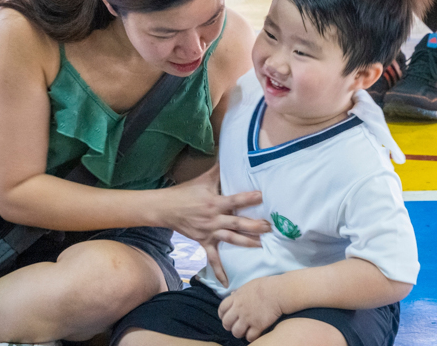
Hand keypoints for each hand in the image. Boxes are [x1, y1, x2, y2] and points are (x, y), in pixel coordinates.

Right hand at [162, 163, 270, 285]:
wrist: (166, 208)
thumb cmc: (186, 192)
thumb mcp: (204, 178)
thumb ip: (220, 169)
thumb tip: (231, 154)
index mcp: (214, 202)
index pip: (234, 200)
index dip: (248, 198)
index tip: (261, 196)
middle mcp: (214, 218)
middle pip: (237, 223)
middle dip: (254, 226)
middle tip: (270, 227)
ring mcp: (209, 232)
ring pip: (230, 239)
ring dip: (246, 242)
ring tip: (262, 244)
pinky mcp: (204, 242)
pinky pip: (213, 258)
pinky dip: (219, 270)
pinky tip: (227, 282)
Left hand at [218, 276, 282, 341]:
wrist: (278, 291)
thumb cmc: (265, 286)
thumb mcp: (248, 285)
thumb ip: (239, 292)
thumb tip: (232, 294)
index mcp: (236, 298)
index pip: (222, 309)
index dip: (222, 315)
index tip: (225, 317)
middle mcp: (239, 309)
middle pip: (226, 323)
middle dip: (228, 326)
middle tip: (234, 326)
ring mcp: (248, 318)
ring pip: (236, 332)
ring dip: (239, 333)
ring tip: (244, 331)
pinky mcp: (258, 325)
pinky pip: (250, 337)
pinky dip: (251, 337)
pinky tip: (254, 333)